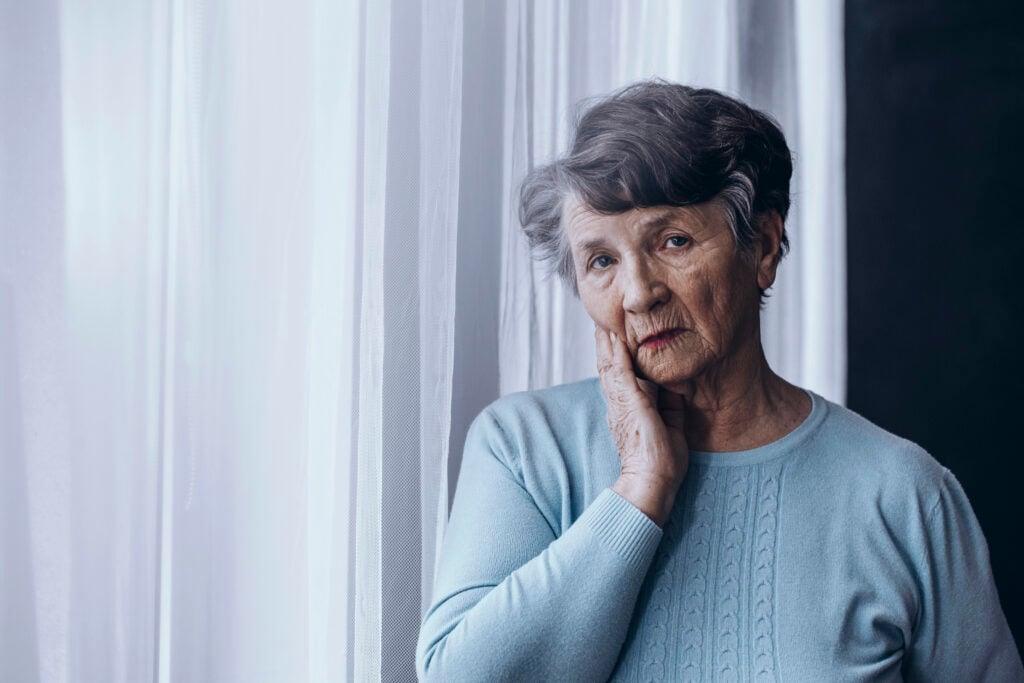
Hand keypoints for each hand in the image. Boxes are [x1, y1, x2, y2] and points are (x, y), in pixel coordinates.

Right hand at [595, 327, 688, 525]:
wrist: (652, 482)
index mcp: (628, 409)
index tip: (616, 338)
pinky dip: (616, 352)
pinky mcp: (629, 401)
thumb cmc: (661, 463)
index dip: (616, 357)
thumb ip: (670, 406)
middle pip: (609, 366)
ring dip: (607, 342)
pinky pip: (619, 370)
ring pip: (609, 364)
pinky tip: (615, 335)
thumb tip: (676, 390)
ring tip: (604, 321)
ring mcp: (621, 402)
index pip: (621, 377)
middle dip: (606, 344)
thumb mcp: (671, 426)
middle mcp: (619, 403)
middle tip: (602, 322)